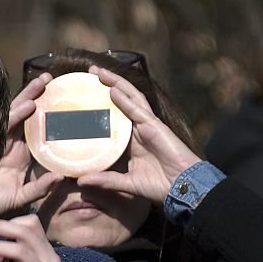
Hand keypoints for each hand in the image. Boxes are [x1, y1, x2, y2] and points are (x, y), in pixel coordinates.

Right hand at [0, 73, 62, 216]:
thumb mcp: (24, 197)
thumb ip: (41, 188)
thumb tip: (61, 177)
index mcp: (19, 154)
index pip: (32, 126)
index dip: (41, 110)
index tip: (56, 94)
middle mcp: (9, 146)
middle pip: (21, 115)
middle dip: (32, 95)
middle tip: (47, 78)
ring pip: (12, 119)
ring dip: (26, 102)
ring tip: (40, 88)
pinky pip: (3, 132)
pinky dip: (16, 119)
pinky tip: (28, 108)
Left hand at [77, 67, 200, 203]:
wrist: (182, 189)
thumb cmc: (159, 186)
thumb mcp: (125, 183)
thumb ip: (104, 180)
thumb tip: (80, 180)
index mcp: (131, 141)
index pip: (113, 117)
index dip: (101, 105)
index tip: (82, 97)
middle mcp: (138, 129)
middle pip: (121, 101)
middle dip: (106, 85)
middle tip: (89, 73)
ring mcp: (147, 125)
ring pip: (130, 98)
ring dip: (115, 83)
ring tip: (98, 72)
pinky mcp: (155, 126)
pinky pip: (137, 109)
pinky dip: (125, 98)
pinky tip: (113, 88)